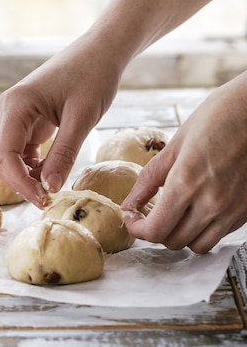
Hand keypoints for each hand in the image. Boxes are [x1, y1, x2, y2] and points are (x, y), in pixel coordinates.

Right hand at [0, 32, 120, 207]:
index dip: (21, 184)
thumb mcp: (82, 117)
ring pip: (12, 155)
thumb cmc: (94, 76)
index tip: (45, 200)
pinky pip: (24, 148)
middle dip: (22, 182)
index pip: (5, 156)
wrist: (102, 50)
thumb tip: (49, 188)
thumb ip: (64, 153)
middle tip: (49, 199)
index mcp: (16, 105)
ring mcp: (18, 112)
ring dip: (28, 174)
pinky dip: (35, 163)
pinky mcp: (29, 116)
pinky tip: (53, 170)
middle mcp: (10, 108)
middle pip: (3, 157)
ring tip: (53, 187)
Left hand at [122, 71, 246, 252]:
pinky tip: (198, 207)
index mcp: (186, 182)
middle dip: (156, 231)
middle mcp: (211, 203)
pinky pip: (219, 234)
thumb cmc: (218, 117)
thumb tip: (130, 202)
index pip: (155, 230)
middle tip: (149, 213)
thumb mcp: (176, 143)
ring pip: (198, 245)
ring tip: (175, 213)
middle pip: (174, 242)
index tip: (132, 218)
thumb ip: (150, 177)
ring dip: (181, 234)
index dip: (137, 229)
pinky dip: (204, 228)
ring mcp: (232, 210)